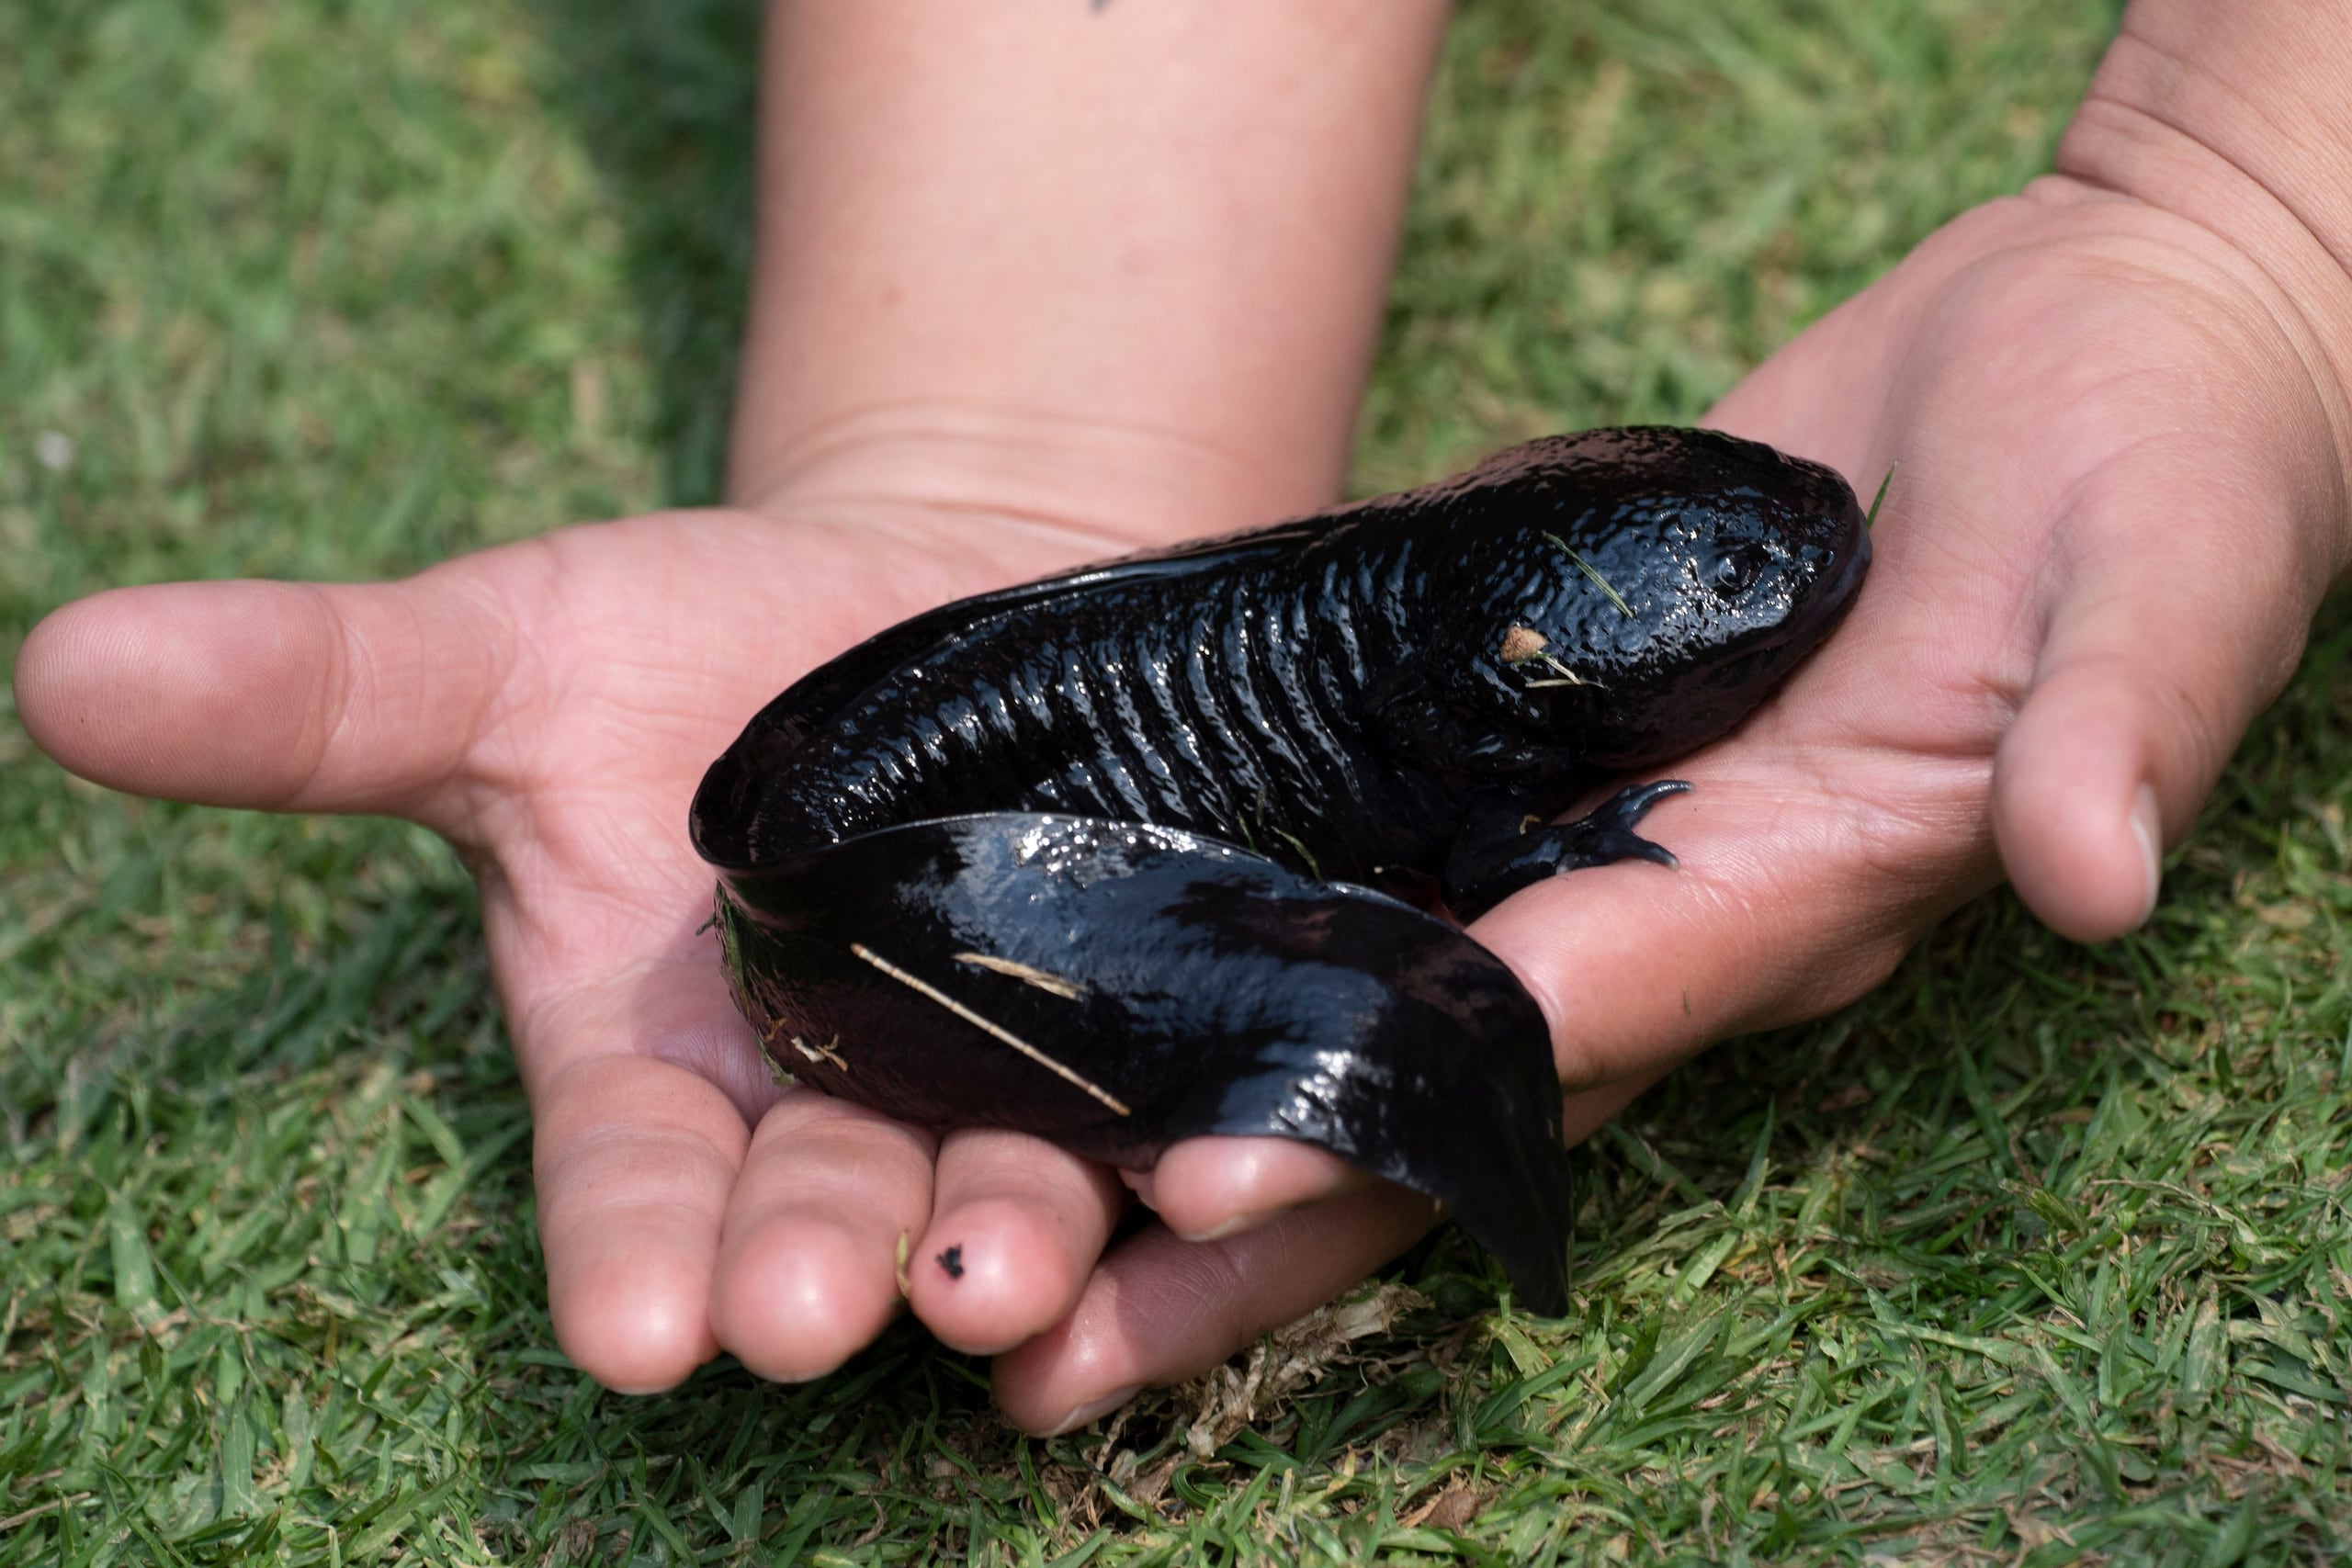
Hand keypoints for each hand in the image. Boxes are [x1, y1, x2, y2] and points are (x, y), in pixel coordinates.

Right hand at [15, 497, 1281, 1396]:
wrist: (953, 583)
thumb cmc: (708, 637)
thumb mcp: (516, 651)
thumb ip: (322, 696)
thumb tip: (62, 663)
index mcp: (666, 1069)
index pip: (632, 1194)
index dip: (630, 1257)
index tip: (632, 1329)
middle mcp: (836, 1108)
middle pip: (826, 1214)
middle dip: (820, 1260)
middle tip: (826, 1302)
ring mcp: (1008, 1082)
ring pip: (1009, 1191)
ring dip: (1012, 1238)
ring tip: (1007, 1272)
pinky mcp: (1165, 1030)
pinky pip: (1184, 1116)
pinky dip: (1203, 1159)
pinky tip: (1223, 1178)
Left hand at [986, 178, 2351, 1425]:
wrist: (2102, 350)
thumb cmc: (2163, 457)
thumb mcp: (2160, 575)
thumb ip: (2118, 721)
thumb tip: (2091, 871)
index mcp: (1806, 884)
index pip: (1570, 1022)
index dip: (1391, 1104)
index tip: (1204, 1179)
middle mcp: (1681, 897)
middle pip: (1433, 1086)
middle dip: (1252, 1211)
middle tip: (1030, 1330)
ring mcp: (1601, 827)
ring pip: (1375, 999)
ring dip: (1204, 1101)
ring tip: (1010, 1195)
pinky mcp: (1544, 734)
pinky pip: (1384, 856)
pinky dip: (1253, 929)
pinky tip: (1099, 961)